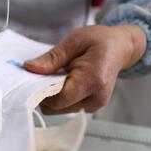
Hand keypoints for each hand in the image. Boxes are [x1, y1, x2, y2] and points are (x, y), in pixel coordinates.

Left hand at [25, 25, 146, 113]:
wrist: (121, 47)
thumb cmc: (100, 41)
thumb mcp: (74, 41)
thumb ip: (52, 57)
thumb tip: (30, 68)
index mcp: (93, 80)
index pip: (58, 99)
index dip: (42, 91)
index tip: (35, 77)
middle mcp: (96, 98)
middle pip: (57, 107)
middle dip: (45, 93)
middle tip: (46, 74)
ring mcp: (95, 105)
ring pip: (59, 110)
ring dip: (52, 95)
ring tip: (59, 75)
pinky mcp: (91, 107)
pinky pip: (66, 107)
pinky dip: (60, 97)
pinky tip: (64, 81)